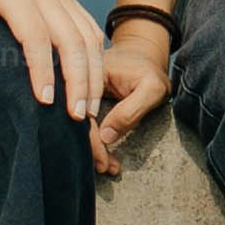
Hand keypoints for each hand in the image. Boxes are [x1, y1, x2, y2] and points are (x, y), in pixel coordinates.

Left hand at [0, 0, 103, 123]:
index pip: (35, 35)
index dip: (42, 69)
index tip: (43, 101)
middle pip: (71, 39)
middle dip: (78, 80)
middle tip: (76, 117)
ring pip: (88, 37)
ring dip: (93, 74)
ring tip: (88, 111)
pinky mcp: (68, 0)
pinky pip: (91, 30)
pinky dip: (97, 59)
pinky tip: (93, 86)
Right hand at [87, 25, 171, 175]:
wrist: (141, 55)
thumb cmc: (148, 70)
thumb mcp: (151, 87)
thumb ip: (131, 110)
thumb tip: (106, 136)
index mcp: (86, 73)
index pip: (82, 115)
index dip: (93, 142)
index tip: (105, 162)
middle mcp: (74, 82)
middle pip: (73, 122)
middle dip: (90, 151)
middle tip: (107, 169)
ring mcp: (75, 92)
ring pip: (76, 125)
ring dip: (92, 149)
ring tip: (109, 166)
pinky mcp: (79, 100)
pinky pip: (81, 122)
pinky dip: (94, 140)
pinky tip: (106, 154)